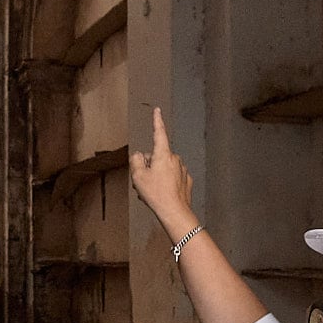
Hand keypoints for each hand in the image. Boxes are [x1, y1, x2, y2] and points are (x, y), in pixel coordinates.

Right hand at [129, 107, 197, 235]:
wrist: (174, 212)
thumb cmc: (156, 193)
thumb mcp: (138, 176)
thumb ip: (136, 161)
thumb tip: (140, 156)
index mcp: (163, 154)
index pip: (159, 133)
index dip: (157, 121)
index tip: (157, 110)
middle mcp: (175, 159)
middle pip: (157, 156)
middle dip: (149, 166)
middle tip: (143, 181)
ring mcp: (182, 170)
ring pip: (164, 168)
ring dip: (156, 176)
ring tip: (151, 191)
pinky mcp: (186, 181)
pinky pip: (172, 177)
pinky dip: (165, 183)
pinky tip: (162, 194)